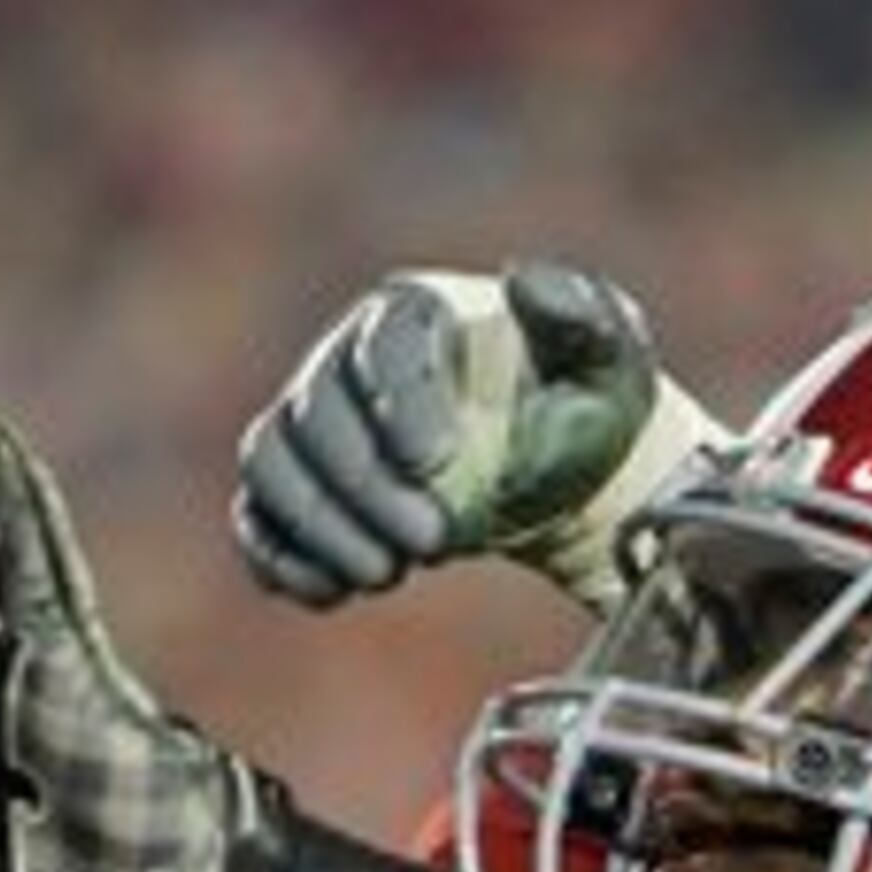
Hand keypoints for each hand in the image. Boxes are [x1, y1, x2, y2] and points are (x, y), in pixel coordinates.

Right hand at [231, 258, 729, 612]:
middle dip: (364, 484)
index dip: (401, 404)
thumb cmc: (587, 407)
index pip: (384, 347)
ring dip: (318, 525)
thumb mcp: (610, 360)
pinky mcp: (303, 488)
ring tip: (385, 574)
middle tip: (431, 542)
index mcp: (417, 312)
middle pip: (317, 412)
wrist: (563, 476)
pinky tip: (329, 592)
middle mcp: (346, 359)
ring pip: (273, 463)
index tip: (438, 464)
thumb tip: (525, 279)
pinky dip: (281, 556)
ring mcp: (315, 425)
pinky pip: (260, 516)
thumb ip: (582, 318)